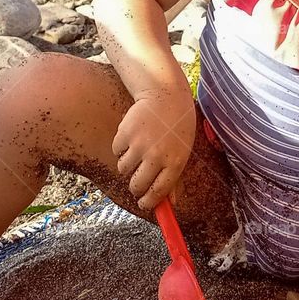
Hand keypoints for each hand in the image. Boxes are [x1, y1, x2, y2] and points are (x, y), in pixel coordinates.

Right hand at [112, 87, 195, 210]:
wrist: (165, 95)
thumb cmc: (177, 126)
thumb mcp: (182, 151)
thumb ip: (175, 178)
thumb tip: (170, 204)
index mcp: (175, 162)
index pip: (158, 192)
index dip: (149, 202)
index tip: (144, 203)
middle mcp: (157, 155)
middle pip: (137, 185)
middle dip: (135, 187)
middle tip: (137, 181)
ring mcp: (140, 144)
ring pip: (123, 169)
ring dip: (127, 165)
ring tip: (138, 150)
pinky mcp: (125, 133)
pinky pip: (116, 151)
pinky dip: (121, 147)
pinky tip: (133, 136)